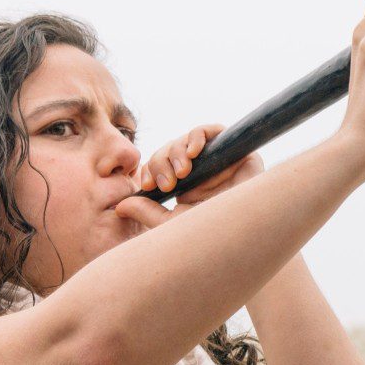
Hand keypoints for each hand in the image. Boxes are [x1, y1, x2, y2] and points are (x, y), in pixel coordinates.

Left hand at [114, 123, 264, 229]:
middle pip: (169, 151)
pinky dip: (197, 136)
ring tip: (182, 171)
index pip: (159, 165)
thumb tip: (120, 206)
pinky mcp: (234, 149)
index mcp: (185, 185)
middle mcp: (200, 170)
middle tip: (169, 183)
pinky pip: (210, 130)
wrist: (245, 231)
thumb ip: (147, 212)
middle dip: (161, 162)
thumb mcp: (172, 225)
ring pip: (185, 140)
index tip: (148, 185)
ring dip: (177, 152)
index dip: (150, 170)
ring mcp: (216, 158)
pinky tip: (194, 151)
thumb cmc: (212, 234)